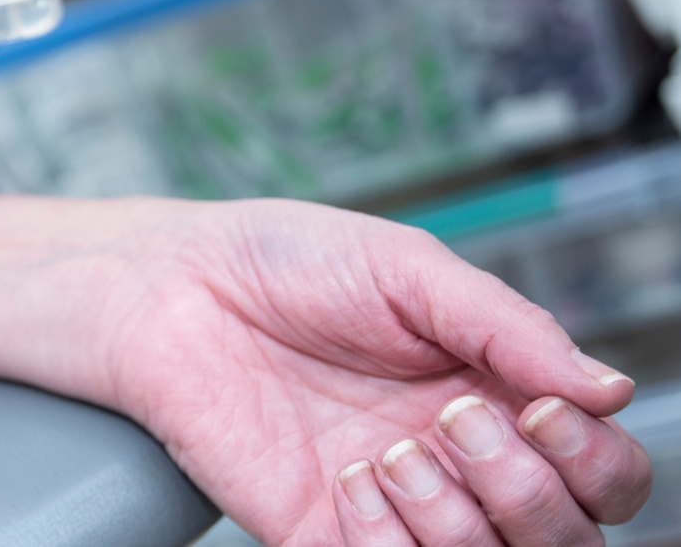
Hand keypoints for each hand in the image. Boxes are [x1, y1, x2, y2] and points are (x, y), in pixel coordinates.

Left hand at [86, 199, 649, 544]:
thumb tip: (611, 388)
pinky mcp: (318, 531)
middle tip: (455, 420)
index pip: (598, 472)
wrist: (174, 287)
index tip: (540, 409)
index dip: (593, 459)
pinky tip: (351, 478)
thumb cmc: (287, 265)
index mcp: (490, 394)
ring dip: (459, 518)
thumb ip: (510, 329)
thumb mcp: (412, 271)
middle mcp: (451, 461)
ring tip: (394, 448)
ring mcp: (388, 505)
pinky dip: (390, 542)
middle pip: (560, 535)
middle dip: (528, 491)